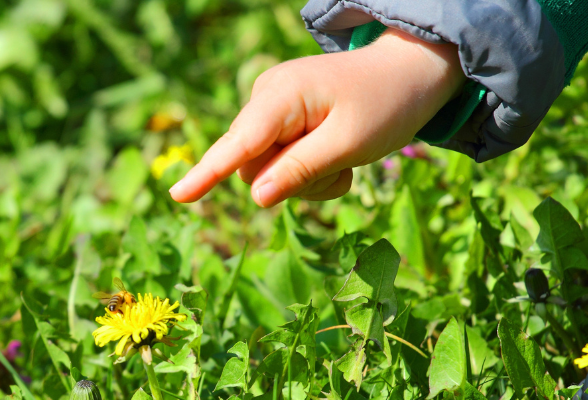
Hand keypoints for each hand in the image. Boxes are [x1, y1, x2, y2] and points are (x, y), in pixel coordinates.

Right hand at [170, 28, 464, 206]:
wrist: (410, 74)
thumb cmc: (385, 105)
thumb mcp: (348, 143)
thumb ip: (300, 170)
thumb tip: (254, 197)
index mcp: (281, 96)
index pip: (237, 144)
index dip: (207, 174)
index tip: (177, 195)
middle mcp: (267, 99)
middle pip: (253, 167)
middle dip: (292, 181)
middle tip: (339, 169)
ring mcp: (274, 111)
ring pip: (268, 171)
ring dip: (305, 179)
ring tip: (343, 160)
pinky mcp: (283, 122)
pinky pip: (282, 164)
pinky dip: (310, 171)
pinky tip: (338, 158)